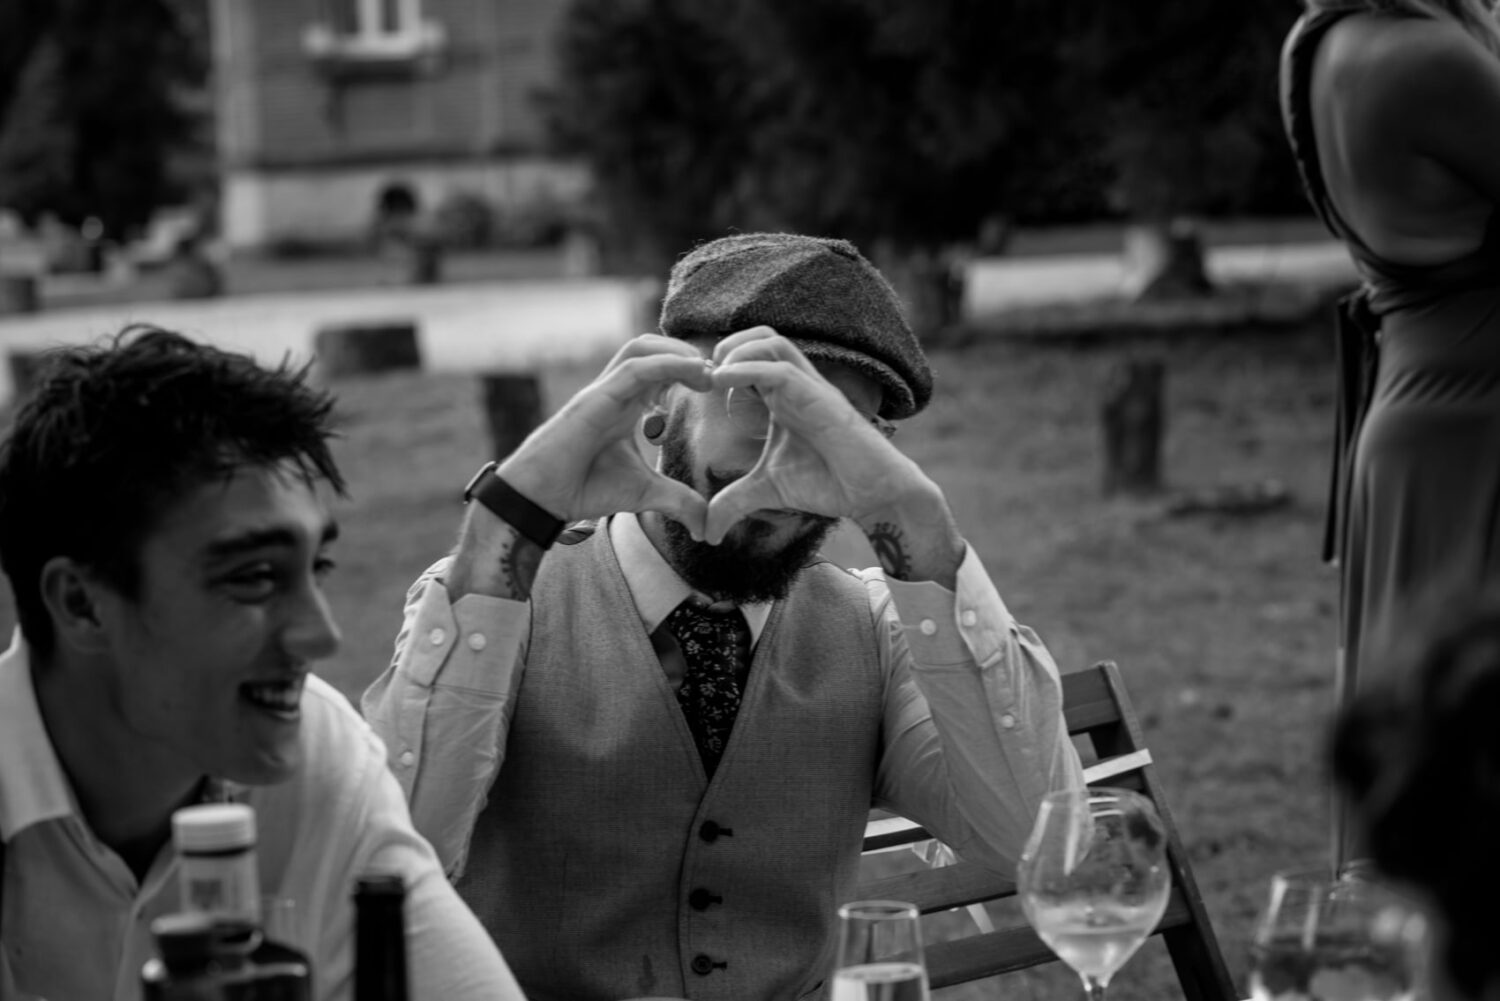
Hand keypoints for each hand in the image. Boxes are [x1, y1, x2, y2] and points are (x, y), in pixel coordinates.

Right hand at [497, 335, 713, 537]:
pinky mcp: (595, 398)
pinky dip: (666, 364)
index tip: (715, 387)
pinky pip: (634, 369)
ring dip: (678, 351)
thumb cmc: (583, 488)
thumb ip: (677, 501)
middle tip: (715, 376)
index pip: (659, 369)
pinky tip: (692, 373)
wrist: (541, 498)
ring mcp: (604, 391)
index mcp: (626, 405)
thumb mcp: (644, 494)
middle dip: (687, 353)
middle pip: (652, 348)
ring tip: (705, 370)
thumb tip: (706, 525)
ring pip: (641, 348)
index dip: (690, 370)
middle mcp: (616, 392)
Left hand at [703, 327, 916, 543]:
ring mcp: (809, 388)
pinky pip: (781, 370)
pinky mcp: (821, 399)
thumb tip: (705, 533)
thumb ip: (734, 503)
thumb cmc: (828, 483)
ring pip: (771, 341)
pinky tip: (722, 382)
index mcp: (780, 397)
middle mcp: (794, 385)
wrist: (872, 495)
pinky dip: (748, 368)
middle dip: (725, 347)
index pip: (748, 357)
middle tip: (701, 377)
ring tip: (712, 377)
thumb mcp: (767, 491)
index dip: (716, 364)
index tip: (689, 387)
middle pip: (759, 337)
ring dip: (735, 351)